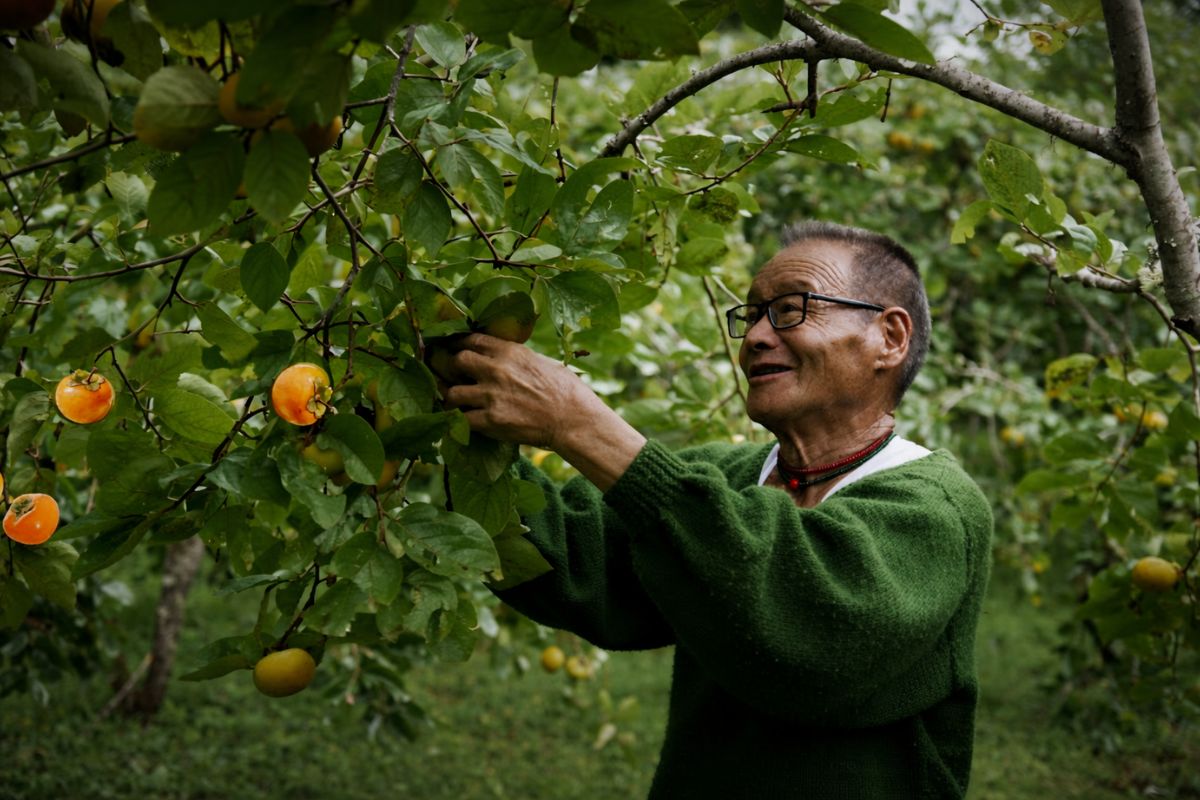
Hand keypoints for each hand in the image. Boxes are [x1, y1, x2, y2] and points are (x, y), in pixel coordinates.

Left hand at [440, 333, 585, 449]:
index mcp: (510, 351)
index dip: (460, 344)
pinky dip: (462, 421)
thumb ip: (518, 358)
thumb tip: (506, 357)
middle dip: (454, 368)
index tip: (456, 349)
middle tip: (456, 377)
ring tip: (458, 403)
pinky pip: (462, 419)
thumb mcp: (543, 362)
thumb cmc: (567, 391)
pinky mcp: (491, 420)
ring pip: (452, 393)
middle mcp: (496, 369)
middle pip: (457, 361)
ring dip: (454, 398)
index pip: (472, 340)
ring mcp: (491, 395)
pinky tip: (467, 421)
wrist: (574, 420)